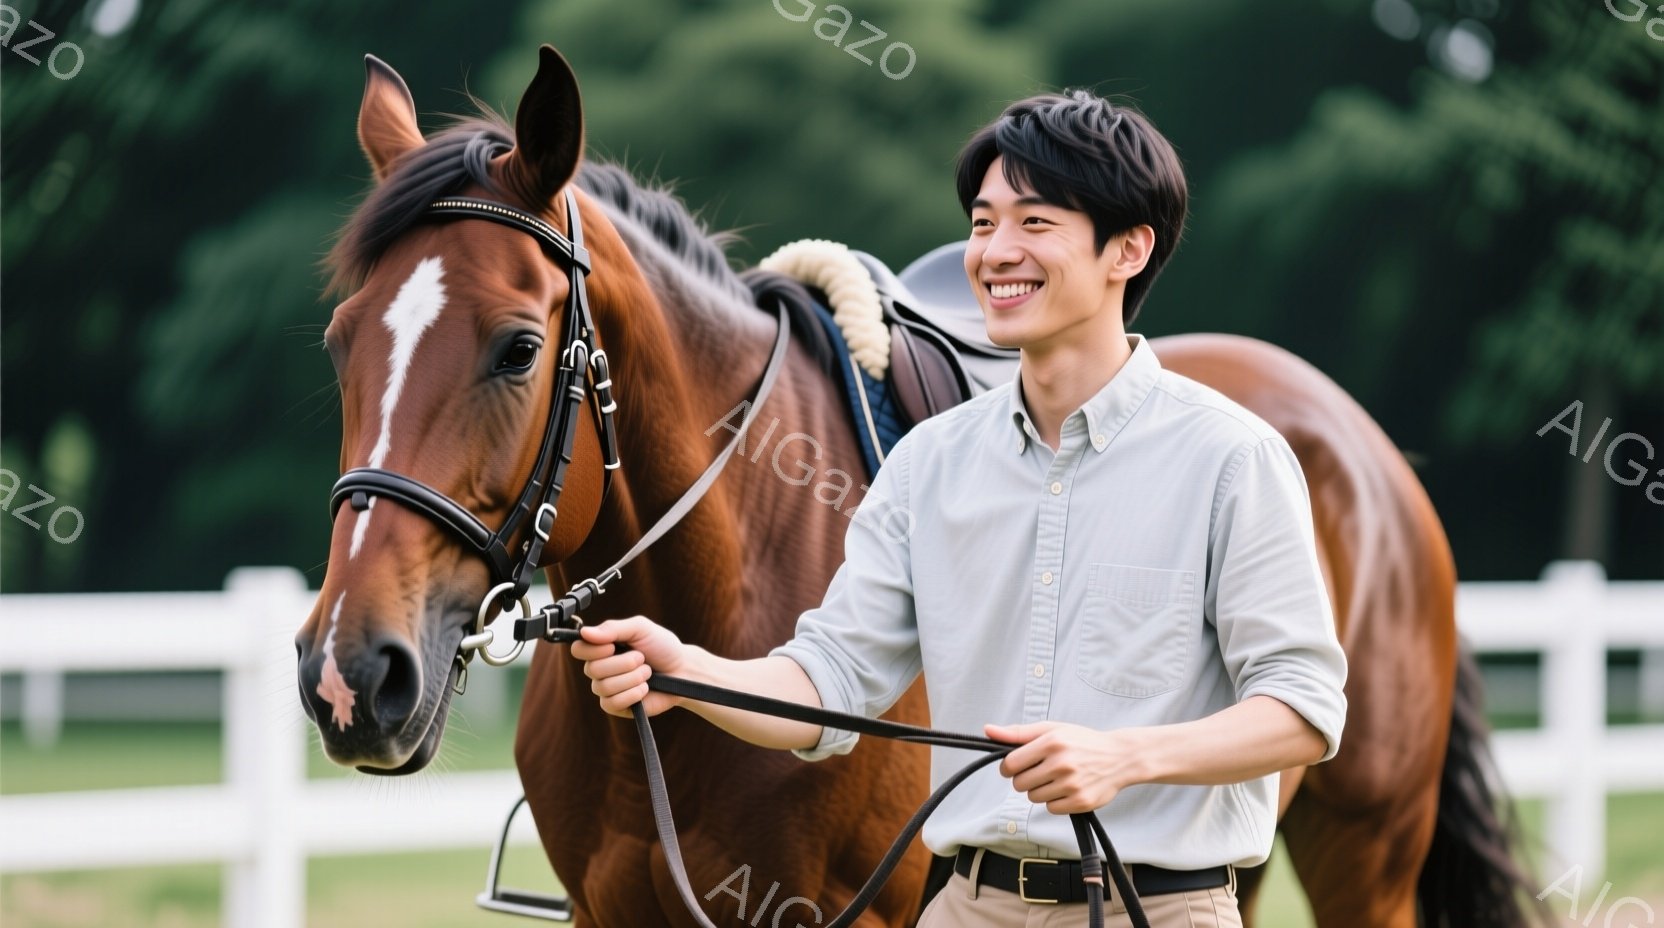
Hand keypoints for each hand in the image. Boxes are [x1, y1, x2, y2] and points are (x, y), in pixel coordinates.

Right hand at [571, 616, 689, 717]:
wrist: (682, 671)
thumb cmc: (661, 646)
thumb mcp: (640, 628)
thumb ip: (613, 628)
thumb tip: (585, 632)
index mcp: (602, 648)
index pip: (578, 649)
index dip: (593, 650)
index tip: (613, 646)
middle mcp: (600, 669)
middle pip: (592, 669)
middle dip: (623, 663)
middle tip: (642, 659)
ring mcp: (607, 689)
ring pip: (603, 687)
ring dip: (632, 678)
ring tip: (647, 673)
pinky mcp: (617, 707)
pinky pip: (612, 703)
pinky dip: (633, 694)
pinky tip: (645, 689)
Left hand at [985, 721, 1148, 813]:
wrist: (1120, 757)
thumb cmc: (1082, 741)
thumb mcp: (1052, 730)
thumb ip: (1018, 732)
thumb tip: (987, 731)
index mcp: (1051, 742)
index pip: (1010, 764)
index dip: (1008, 768)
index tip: (1016, 766)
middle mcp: (1061, 763)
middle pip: (1020, 784)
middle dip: (1025, 779)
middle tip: (1040, 771)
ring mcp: (1072, 784)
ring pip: (1034, 798)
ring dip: (1040, 791)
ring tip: (1057, 779)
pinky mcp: (1081, 802)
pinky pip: (1051, 809)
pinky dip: (1055, 802)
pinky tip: (1067, 789)